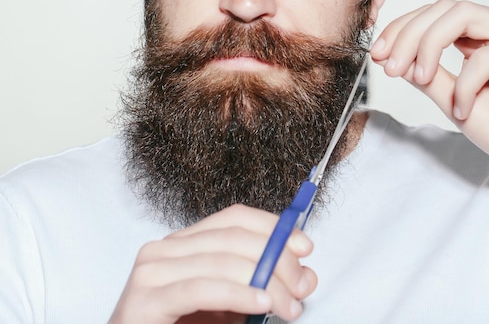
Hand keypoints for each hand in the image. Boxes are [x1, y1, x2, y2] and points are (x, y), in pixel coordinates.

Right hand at [108, 205, 316, 323]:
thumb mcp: (233, 306)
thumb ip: (265, 288)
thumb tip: (306, 276)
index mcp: (185, 244)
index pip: (234, 218)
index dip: (274, 227)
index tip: (304, 247)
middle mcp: (165, 249)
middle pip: (233, 237)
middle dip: (277, 259)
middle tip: (301, 286)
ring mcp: (152, 271)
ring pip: (223, 261)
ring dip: (266, 282)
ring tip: (288, 305)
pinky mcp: (145, 299)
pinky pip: (202, 289)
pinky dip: (238, 294)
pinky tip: (261, 304)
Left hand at [370, 0, 488, 245]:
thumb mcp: (451, 99)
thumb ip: (428, 77)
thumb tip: (395, 59)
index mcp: (483, 35)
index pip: (436, 14)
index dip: (402, 29)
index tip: (379, 54)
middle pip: (445, 8)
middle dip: (408, 34)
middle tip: (389, 65)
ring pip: (463, 15)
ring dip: (429, 45)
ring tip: (417, 77)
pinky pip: (486, 56)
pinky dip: (465, 83)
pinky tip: (462, 109)